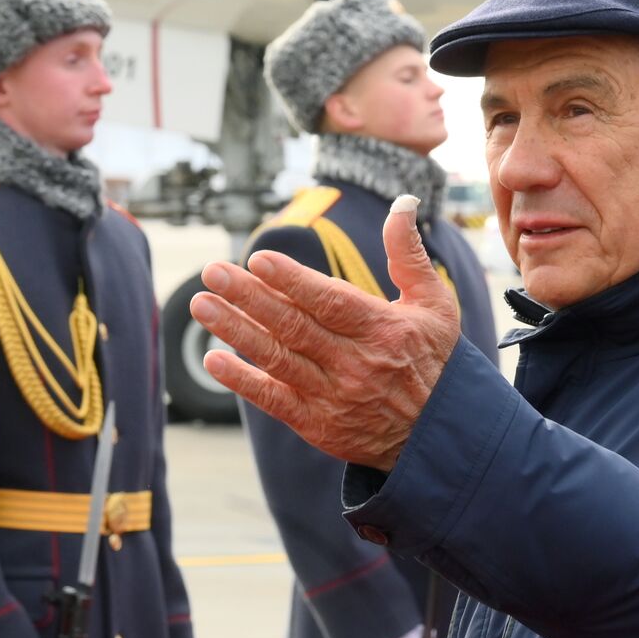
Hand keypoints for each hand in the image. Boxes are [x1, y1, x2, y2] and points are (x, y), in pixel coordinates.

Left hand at [189, 196, 458, 470]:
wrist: (437, 436)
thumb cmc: (432, 361)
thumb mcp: (435, 305)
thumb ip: (409, 254)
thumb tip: (402, 201)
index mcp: (382, 329)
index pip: (330, 301)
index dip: (292, 280)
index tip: (257, 258)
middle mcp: (356, 363)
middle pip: (294, 326)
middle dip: (249, 297)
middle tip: (212, 271)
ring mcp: (334, 396)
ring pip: (278, 359)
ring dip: (236, 331)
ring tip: (201, 304)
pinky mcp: (318, 425)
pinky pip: (274, 400)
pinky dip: (243, 381)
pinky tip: (213, 360)